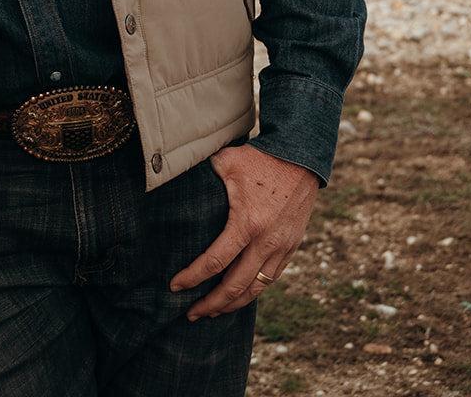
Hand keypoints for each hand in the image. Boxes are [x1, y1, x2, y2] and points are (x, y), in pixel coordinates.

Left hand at [168, 143, 318, 319]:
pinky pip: (270, 279)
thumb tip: (169, 172)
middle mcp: (265, 242)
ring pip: (255, 289)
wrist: (300, 157)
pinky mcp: (291, 248)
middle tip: (191, 313)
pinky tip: (239, 295)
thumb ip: (201, 173)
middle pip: (235, 287)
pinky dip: (253, 291)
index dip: (192, 278)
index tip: (175, 286)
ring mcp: (281, 248)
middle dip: (211, 304)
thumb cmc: (259, 159)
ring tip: (213, 311)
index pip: (214, 262)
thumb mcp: (226, 161)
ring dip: (232, 304)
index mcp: (246, 224)